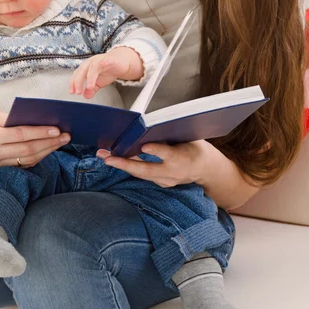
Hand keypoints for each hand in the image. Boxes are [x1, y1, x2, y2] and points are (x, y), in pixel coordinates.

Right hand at [0, 110, 70, 168]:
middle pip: (26, 150)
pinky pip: (21, 165)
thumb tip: (34, 120)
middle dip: (49, 143)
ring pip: (26, 160)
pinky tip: (48, 150)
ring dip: (46, 152)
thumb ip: (10, 118)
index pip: (20, 136)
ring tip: (60, 143)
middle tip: (65, 136)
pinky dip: (37, 158)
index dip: (40, 133)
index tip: (57, 130)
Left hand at [69, 48, 142, 99]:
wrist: (121, 63)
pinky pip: (105, 61)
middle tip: (78, 91)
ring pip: (92, 67)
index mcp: (86, 67)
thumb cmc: (108, 70)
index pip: (76, 75)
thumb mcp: (99, 82)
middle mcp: (91, 62)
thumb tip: (86, 96)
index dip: (73, 83)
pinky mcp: (109, 59)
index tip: (72, 92)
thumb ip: (92, 88)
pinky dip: (103, 64)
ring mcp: (100, 60)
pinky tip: (101, 69)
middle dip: (78, 81)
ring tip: (90, 87)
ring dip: (90, 77)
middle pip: (82, 70)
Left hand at [96, 140, 210, 187]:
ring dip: (121, 165)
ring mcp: (166, 181)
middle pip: (146, 170)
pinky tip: (115, 159)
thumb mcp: (187, 137)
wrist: (204, 168)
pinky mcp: (161, 183)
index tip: (144, 146)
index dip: (156, 150)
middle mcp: (172, 173)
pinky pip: (143, 175)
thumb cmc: (194, 147)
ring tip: (103, 156)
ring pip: (141, 174)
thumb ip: (170, 134)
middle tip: (108, 158)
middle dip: (125, 164)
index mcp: (182, 159)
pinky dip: (129, 166)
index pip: (168, 155)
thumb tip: (149, 125)